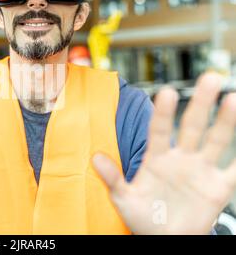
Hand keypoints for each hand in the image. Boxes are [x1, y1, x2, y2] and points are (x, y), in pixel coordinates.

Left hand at [93, 72, 235, 234]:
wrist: (164, 239)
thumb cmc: (142, 218)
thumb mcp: (123, 198)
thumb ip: (112, 178)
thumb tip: (95, 158)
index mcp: (156, 159)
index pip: (159, 130)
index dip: (162, 113)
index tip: (165, 93)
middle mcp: (180, 159)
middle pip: (192, 126)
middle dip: (200, 103)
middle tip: (209, 78)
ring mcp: (200, 171)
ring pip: (215, 140)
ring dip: (225, 121)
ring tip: (232, 98)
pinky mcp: (218, 188)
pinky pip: (235, 171)